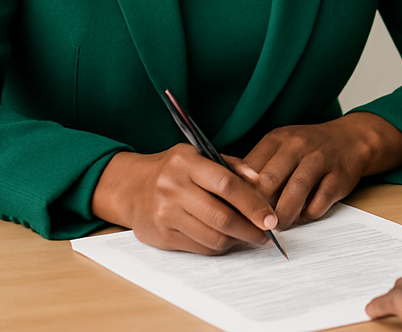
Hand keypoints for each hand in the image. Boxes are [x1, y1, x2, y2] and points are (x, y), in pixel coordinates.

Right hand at [91, 145, 276, 253]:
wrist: (131, 187)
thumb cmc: (173, 168)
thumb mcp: (199, 154)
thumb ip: (230, 165)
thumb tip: (260, 180)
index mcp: (187, 162)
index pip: (227, 185)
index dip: (252, 203)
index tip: (270, 217)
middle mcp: (174, 188)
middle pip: (221, 216)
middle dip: (250, 229)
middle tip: (266, 234)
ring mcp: (165, 214)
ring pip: (211, 236)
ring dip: (237, 241)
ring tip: (250, 237)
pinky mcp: (162, 236)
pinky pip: (199, 248)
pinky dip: (219, 247)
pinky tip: (228, 240)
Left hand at [244, 112, 401, 228]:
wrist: (351, 140)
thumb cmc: (307, 149)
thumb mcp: (280, 148)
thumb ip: (257, 167)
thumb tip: (227, 196)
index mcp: (277, 139)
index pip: (249, 169)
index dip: (239, 195)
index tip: (234, 213)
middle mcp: (297, 145)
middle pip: (269, 181)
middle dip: (259, 209)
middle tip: (253, 226)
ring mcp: (320, 159)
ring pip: (295, 192)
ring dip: (283, 216)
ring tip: (277, 227)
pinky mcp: (338, 176)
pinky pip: (319, 202)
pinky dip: (309, 214)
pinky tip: (304, 215)